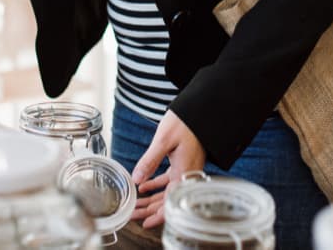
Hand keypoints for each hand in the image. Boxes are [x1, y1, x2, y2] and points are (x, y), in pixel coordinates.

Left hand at [130, 110, 205, 228]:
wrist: (200, 109)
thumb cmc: (186, 121)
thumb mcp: (164, 140)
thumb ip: (150, 160)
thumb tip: (136, 179)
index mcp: (185, 171)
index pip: (171, 201)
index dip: (159, 215)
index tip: (146, 223)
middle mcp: (187, 173)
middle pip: (168, 199)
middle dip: (150, 209)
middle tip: (133, 215)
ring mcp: (186, 169)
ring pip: (167, 191)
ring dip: (151, 198)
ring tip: (135, 205)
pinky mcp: (183, 163)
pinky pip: (169, 180)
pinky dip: (156, 184)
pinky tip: (143, 186)